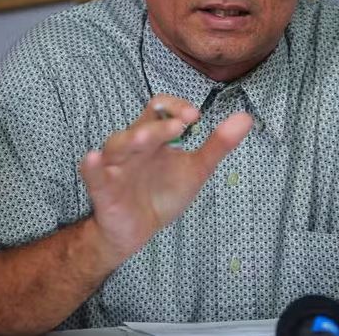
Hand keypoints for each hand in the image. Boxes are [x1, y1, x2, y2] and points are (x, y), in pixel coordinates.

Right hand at [81, 95, 251, 263]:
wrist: (138, 231)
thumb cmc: (164, 192)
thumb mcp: (196, 169)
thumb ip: (218, 144)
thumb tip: (246, 117)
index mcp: (154, 136)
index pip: (159, 108)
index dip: (175, 107)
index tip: (195, 117)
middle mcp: (133, 146)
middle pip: (142, 126)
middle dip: (160, 125)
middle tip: (182, 125)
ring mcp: (117, 167)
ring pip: (118, 145)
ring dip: (132, 140)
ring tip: (145, 138)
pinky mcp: (104, 190)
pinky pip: (94, 175)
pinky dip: (92, 167)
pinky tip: (92, 157)